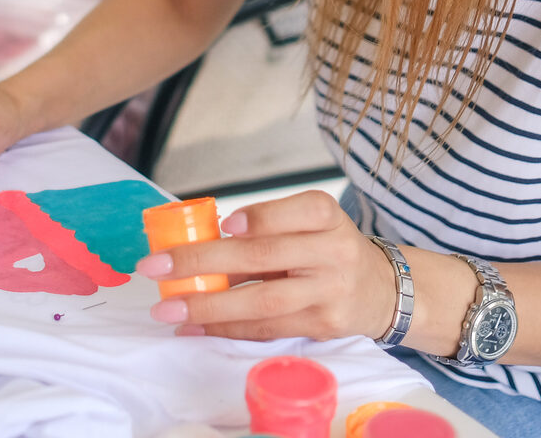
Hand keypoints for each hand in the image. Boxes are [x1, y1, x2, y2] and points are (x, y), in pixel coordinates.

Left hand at [135, 190, 398, 341]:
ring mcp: (329, 293)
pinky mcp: (322, 327)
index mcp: (327, 216)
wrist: (383, 289)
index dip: (261, 218)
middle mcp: (334, 252)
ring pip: (263, 301)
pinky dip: (227, 328)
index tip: (223, 224)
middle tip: (157, 266)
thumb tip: (196, 239)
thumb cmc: (328, 247)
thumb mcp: (310, 224)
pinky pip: (267, 328)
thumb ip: (267, 228)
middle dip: (204, 262)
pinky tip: (194, 326)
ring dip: (209, 306)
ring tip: (168, 309)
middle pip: (265, 257)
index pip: (298, 211)